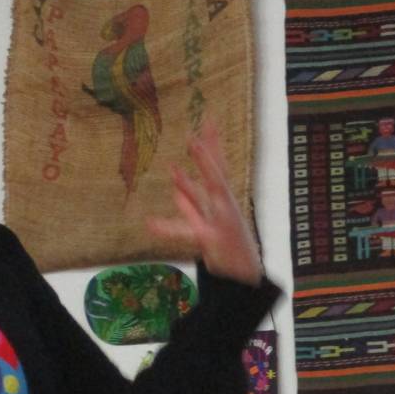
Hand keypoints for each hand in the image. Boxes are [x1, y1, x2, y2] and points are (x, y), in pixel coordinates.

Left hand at [146, 119, 262, 286]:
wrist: (244, 274)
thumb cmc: (229, 245)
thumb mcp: (211, 220)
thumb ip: (191, 203)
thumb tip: (175, 187)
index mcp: (224, 199)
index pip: (219, 166)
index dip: (214, 143)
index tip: (209, 119)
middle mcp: (224, 206)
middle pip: (216, 176)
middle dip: (207, 157)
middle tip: (195, 136)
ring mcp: (219, 222)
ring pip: (205, 200)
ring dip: (190, 185)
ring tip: (173, 169)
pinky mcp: (210, 239)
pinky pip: (187, 233)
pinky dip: (168, 228)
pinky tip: (150, 223)